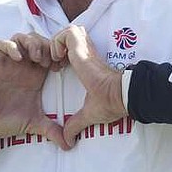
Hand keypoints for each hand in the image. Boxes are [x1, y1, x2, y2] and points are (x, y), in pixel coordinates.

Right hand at [0, 33, 69, 150]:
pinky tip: (17, 58)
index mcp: (36, 75)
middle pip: (38, 39)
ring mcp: (9, 62)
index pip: (50, 52)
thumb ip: (52, 130)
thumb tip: (69, 146)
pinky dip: (11, 46)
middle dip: (46, 45)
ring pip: (21, 37)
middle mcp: (23, 65)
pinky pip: (1, 44)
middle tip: (49, 61)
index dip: (59, 54)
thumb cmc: (7, 120)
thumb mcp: (34, 124)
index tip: (62, 66)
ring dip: (31, 43)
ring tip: (35, 58)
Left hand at [52, 25, 127, 147]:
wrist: (118, 96)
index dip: (60, 54)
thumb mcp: (88, 113)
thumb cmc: (109, 102)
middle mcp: (86, 52)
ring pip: (67, 31)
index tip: (56, 70)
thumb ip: (75, 124)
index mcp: (86, 63)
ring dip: (56, 43)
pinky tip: (58, 59)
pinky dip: (58, 42)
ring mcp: (85, 48)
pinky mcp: (83, 47)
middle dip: (56, 46)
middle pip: (68, 35)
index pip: (71, 47)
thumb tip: (68, 141)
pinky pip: (66, 33)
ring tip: (55, 60)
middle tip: (53, 63)